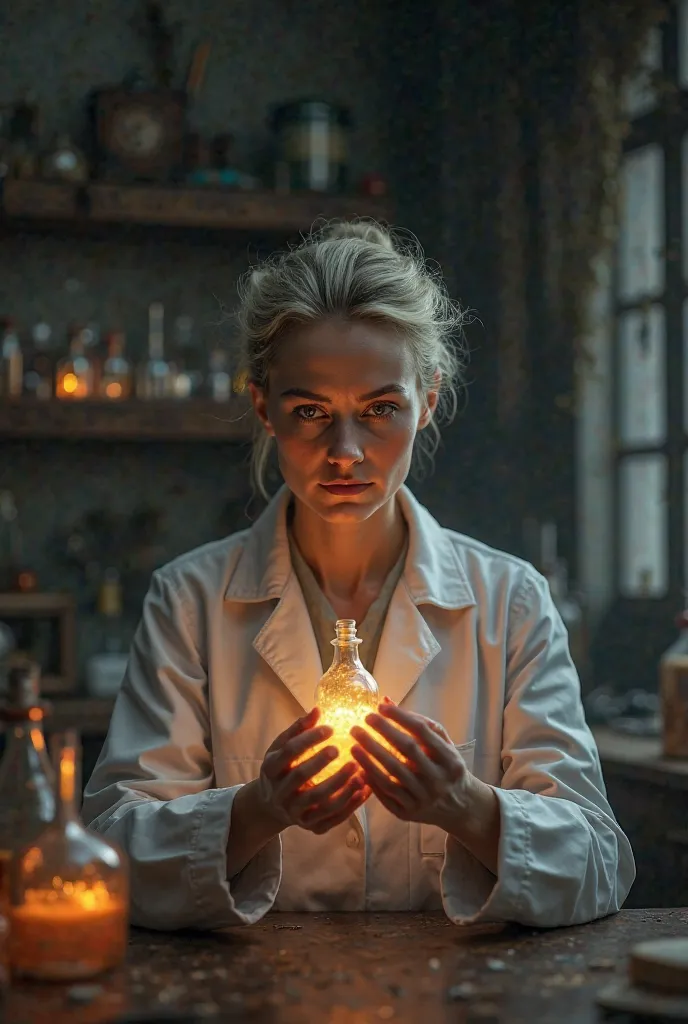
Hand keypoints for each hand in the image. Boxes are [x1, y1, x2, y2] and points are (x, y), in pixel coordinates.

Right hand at [257, 707, 370, 834]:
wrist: (272, 807)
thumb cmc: (282, 769)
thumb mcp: (281, 748)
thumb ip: (298, 730)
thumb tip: (318, 709)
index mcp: (271, 769)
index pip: (289, 752)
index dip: (309, 739)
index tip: (330, 728)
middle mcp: (280, 793)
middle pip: (300, 777)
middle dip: (321, 762)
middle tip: (341, 748)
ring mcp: (295, 813)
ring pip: (319, 800)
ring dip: (340, 785)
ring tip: (358, 769)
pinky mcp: (311, 827)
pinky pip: (333, 817)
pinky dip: (351, 804)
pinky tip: (365, 789)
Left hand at [350, 699, 472, 829]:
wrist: (459, 806)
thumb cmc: (447, 767)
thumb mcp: (444, 745)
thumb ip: (419, 723)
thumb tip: (386, 700)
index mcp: (450, 760)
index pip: (422, 732)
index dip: (400, 717)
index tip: (381, 706)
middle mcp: (438, 780)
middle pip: (407, 751)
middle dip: (384, 731)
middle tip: (364, 719)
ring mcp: (423, 799)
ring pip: (392, 775)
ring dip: (370, 757)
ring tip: (354, 742)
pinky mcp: (408, 813)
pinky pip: (385, 794)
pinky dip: (371, 779)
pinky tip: (358, 766)